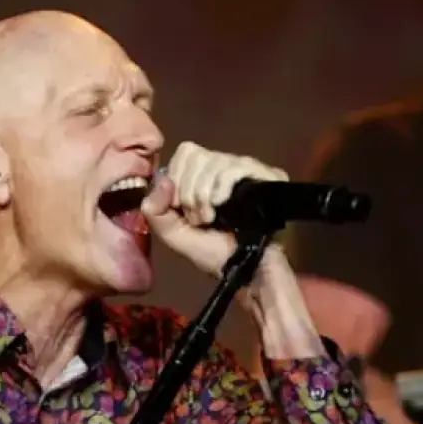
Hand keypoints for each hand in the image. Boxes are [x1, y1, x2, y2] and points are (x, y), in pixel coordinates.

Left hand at [140, 141, 323, 358]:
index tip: (181, 209)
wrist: (246, 271)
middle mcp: (226, 165)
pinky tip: (223, 206)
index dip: (177, 179)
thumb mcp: (173, 234)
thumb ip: (154, 209)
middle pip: (195, 154)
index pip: (185, 152)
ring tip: (211, 219)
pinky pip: (237, 167)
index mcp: (203, 173)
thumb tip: (163, 180)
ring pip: (214, 160)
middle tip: (199, 218)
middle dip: (189, 191)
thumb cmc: (213, 253)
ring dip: (204, 195)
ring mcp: (248, 168)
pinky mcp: (268, 175)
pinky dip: (222, 187)